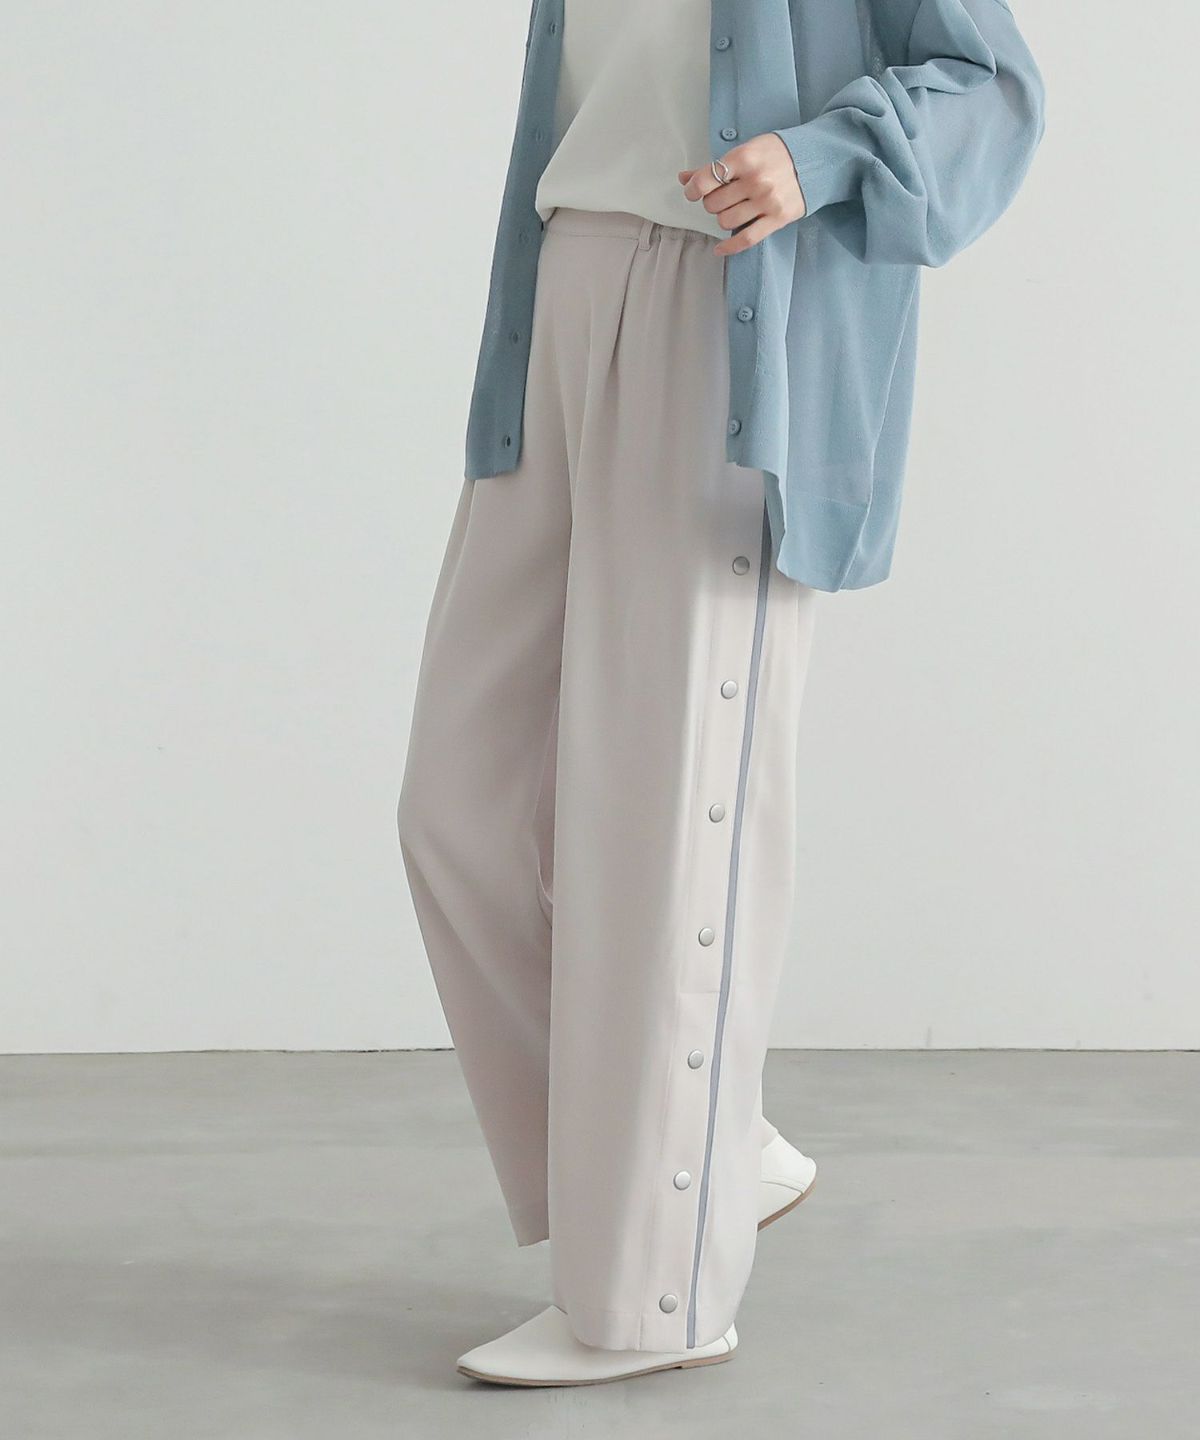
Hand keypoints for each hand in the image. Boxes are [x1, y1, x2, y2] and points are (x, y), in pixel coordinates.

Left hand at [678, 133, 806, 256]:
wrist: (817, 160)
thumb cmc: (777, 154)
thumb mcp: (747, 149)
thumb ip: (716, 166)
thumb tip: (684, 178)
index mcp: (745, 158)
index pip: (706, 179)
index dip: (694, 189)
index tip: (693, 192)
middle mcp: (755, 181)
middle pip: (714, 203)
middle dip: (712, 202)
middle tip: (721, 197)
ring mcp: (767, 202)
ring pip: (725, 221)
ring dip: (723, 218)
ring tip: (732, 209)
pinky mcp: (777, 219)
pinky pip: (745, 239)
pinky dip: (728, 247)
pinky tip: (719, 249)